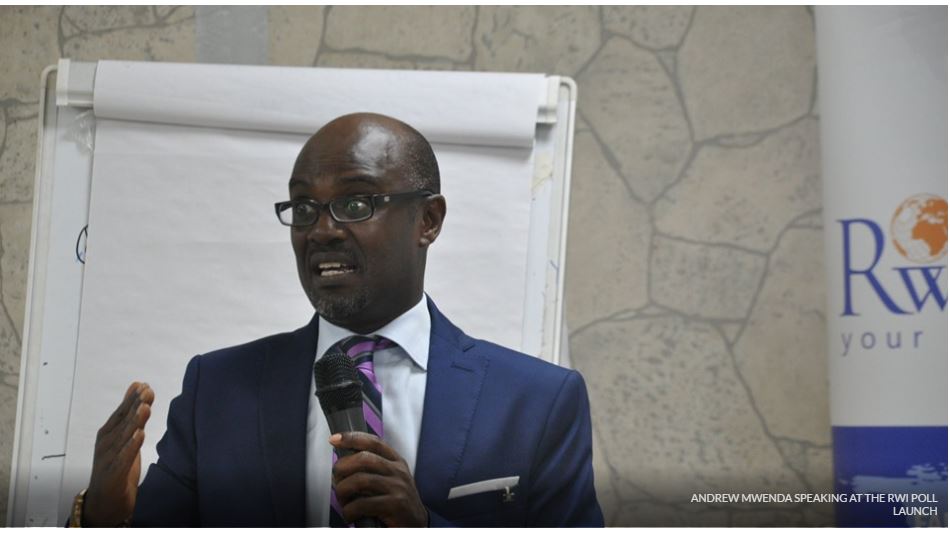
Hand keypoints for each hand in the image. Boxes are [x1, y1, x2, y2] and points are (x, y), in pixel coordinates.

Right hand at [83, 382, 154, 525]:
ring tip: (145, 408)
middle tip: (147, 392)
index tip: (144, 385)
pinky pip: (123, 459)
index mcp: (107, 433)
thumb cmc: (116, 464)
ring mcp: (108, 459)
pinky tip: (139, 435)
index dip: (132, 400)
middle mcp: (106, 444)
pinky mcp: (113, 474)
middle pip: (122, 423)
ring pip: (124, 438)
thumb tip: (137, 385)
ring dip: (135, 422)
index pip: (121, 413)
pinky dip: (131, 447)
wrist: (104, 501)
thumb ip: (130, 412)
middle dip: (135, 406)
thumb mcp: (123, 436)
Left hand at [330, 432, 427, 526]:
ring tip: (342, 500)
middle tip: (336, 480)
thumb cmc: (398, 503)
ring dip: (343, 490)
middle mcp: (398, 471)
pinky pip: (362, 503)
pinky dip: (349, 510)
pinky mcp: (395, 505)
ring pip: (360, 480)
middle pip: (363, 458)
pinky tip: (350, 515)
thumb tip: (343, 462)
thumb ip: (374, 469)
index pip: (373, 442)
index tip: (335, 439)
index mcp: (397, 462)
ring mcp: (398, 487)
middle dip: (342, 467)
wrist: (418, 525)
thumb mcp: (391, 480)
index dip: (352, 438)